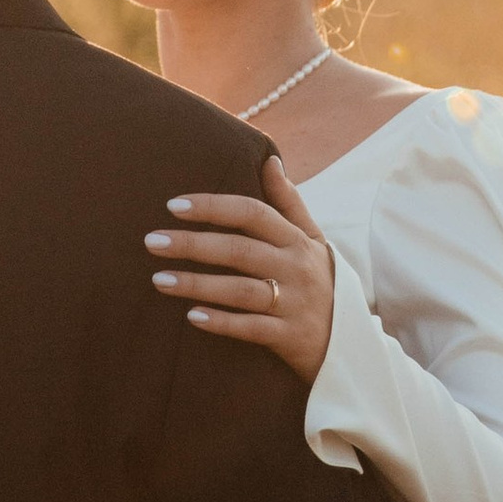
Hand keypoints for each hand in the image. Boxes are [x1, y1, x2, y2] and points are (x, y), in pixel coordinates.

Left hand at [146, 155, 335, 384]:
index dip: (214, 207)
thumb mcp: (313, 239)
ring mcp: (294, 304)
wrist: (350, 342)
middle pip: (240, 250)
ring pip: (241, 290)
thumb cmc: (321, 281)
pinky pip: (251, 328)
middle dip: (194, 244)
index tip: (174, 205)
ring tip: (159, 279)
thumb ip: (289, 202)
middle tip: (152, 240)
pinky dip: (222, 321)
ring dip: (197, 284)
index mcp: (297, 241)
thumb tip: (270, 159)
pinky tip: (191, 316)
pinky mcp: (290, 337)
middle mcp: (296, 268)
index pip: (253, 213)